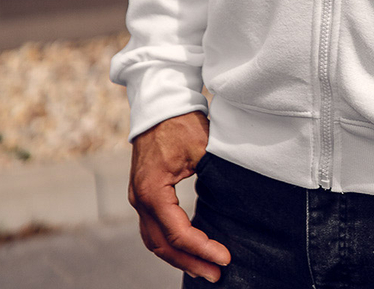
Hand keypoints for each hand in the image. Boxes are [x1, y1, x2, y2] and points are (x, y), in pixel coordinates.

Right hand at [128, 111, 230, 282]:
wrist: (161, 102)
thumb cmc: (180, 122)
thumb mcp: (201, 147)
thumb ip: (213, 175)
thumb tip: (234, 203)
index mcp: (153, 191)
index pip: (177, 233)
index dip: (202, 248)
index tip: (224, 258)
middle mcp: (140, 199)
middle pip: (163, 245)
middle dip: (190, 263)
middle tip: (217, 274)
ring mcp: (139, 197)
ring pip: (155, 241)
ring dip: (180, 258)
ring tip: (205, 269)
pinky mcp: (145, 193)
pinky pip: (154, 228)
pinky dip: (171, 244)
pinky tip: (190, 250)